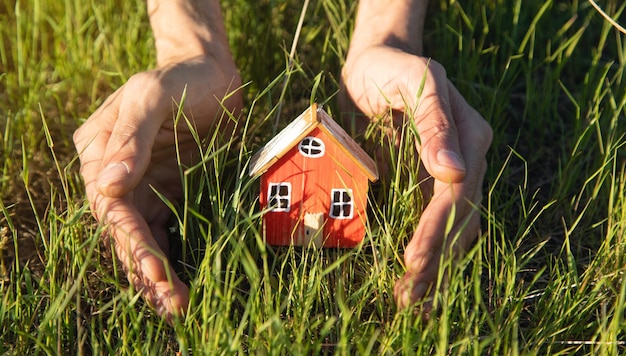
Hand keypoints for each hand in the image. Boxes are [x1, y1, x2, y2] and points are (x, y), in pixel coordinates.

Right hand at [73, 55, 241, 320]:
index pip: (110, 207)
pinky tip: (182, 283)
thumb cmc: (181, 77)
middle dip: (146, 268)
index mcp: (100, 153)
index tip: (154, 270)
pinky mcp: (172, 193)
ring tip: (177, 306)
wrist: (215, 74)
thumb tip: (108, 188)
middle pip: (126, 232)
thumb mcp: (152, 94)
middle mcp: (118, 177)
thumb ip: (130, 138)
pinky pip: (168, 231)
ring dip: (158, 273)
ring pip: (146, 239)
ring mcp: (145, 187)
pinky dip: (174, 257)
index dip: (131, 242)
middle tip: (172, 302)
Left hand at [341, 45, 491, 311]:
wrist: (376, 68)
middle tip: (410, 297)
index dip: (437, 229)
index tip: (414, 259)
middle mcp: (467, 162)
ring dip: (434, 266)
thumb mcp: (414, 82)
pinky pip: (433, 224)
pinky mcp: (427, 185)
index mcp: (471, 137)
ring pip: (452, 229)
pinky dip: (427, 252)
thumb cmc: (391, 69)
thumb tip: (455, 172)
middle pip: (459, 219)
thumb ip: (433, 122)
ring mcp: (449, 177)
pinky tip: (413, 279)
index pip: (457, 194)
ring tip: (411, 300)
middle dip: (435, 259)